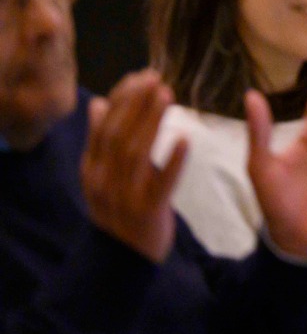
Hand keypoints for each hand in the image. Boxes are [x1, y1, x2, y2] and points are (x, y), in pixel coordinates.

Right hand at [80, 71, 186, 263]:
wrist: (123, 258)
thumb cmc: (119, 206)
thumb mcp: (103, 173)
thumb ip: (102, 139)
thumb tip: (98, 102)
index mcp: (92, 167)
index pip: (103, 126)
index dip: (121, 98)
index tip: (141, 75)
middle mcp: (103, 180)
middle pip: (118, 135)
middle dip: (135, 103)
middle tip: (155, 77)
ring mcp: (124, 197)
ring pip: (136, 154)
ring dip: (151, 122)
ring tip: (166, 95)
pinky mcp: (148, 211)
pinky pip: (162, 184)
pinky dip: (174, 161)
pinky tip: (186, 139)